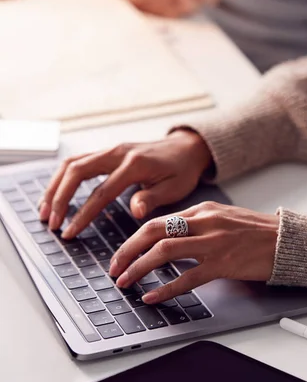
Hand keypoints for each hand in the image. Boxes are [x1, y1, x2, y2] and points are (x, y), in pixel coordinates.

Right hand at [39, 130, 211, 235]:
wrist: (186, 148)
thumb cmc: (181, 170)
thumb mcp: (175, 188)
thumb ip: (152, 198)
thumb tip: (136, 211)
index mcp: (134, 164)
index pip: (101, 192)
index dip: (83, 214)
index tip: (70, 233)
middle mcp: (118, 152)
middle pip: (77, 171)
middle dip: (59, 198)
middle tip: (51, 223)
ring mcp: (110, 150)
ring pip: (72, 164)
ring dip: (55, 186)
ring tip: (45, 211)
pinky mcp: (107, 152)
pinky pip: (78, 162)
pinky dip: (62, 178)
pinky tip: (56, 194)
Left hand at [109, 202, 279, 302]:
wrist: (287, 240)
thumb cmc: (255, 232)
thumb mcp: (222, 218)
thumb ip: (195, 225)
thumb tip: (166, 238)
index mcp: (201, 210)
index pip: (157, 222)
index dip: (133, 239)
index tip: (121, 254)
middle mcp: (204, 222)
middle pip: (153, 232)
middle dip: (127, 251)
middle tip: (114, 268)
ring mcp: (213, 242)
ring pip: (164, 252)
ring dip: (139, 268)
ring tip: (126, 282)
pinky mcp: (224, 263)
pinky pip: (188, 277)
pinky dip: (166, 288)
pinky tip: (153, 296)